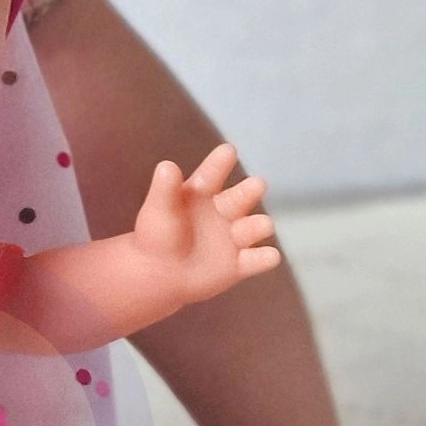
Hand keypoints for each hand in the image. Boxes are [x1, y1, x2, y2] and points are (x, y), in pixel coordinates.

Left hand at [130, 143, 281, 310]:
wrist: (158, 275)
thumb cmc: (156, 236)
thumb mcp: (158, 210)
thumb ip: (164, 189)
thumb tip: (167, 165)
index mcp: (203, 193)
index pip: (212, 174)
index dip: (220, 163)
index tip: (228, 150)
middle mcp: (224, 211)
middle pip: (243, 196)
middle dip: (251, 191)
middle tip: (257, 185)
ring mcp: (234, 236)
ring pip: (255, 227)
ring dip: (260, 225)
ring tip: (260, 225)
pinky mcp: (240, 264)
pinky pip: (258, 260)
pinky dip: (266, 258)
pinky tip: (269, 256)